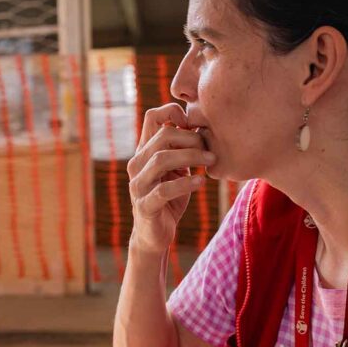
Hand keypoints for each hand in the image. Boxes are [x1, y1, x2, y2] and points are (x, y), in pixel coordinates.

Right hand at [126, 104, 213, 253]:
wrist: (155, 234)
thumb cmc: (169, 198)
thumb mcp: (175, 169)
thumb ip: (181, 149)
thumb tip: (203, 126)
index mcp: (144, 152)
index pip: (152, 117)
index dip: (174, 112)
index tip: (195, 125)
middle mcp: (137, 165)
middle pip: (162, 136)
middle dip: (191, 139)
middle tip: (210, 149)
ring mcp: (138, 185)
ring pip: (161, 159)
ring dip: (191, 157)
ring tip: (210, 161)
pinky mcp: (145, 206)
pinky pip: (165, 190)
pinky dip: (186, 183)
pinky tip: (201, 181)